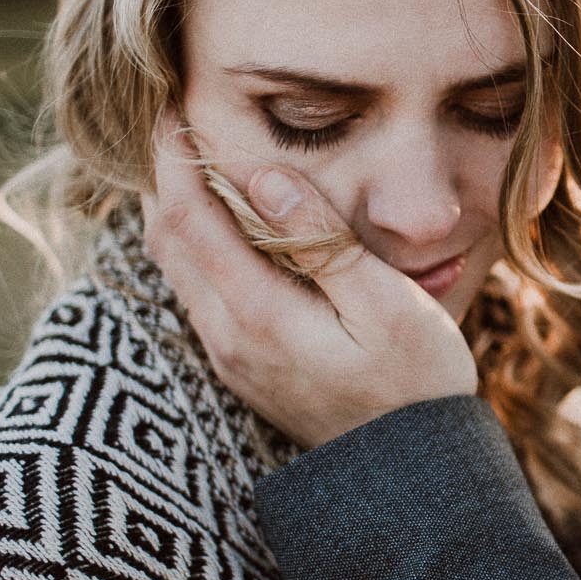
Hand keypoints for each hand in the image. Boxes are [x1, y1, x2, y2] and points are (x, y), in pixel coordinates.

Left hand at [140, 112, 475, 447]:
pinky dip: (193, 245)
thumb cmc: (418, 385)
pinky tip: (220, 224)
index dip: (174, 156)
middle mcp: (228, 337)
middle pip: (166, 239)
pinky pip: (196, 292)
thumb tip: (264, 175)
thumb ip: (323, 241)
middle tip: (174, 120)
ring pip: (175, 268)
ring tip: (190, 160)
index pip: (189, 217)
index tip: (171, 104)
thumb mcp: (388, 305)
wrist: (411, 476)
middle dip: (162, 175)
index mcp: (259, 315)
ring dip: (174, 210)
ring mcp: (230, 357)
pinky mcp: (243, 367)